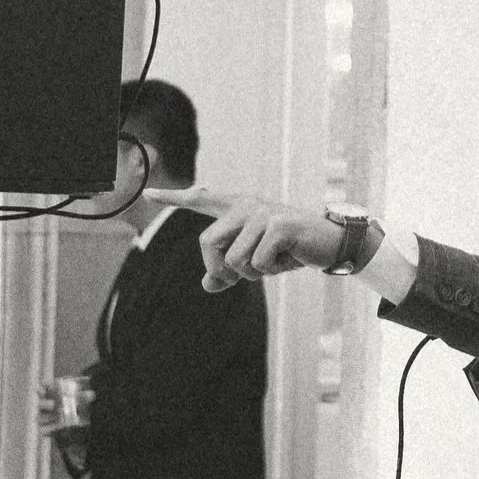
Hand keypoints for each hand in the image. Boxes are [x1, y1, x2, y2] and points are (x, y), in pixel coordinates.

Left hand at [148, 186, 347, 291]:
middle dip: (221, 269)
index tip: (148, 194)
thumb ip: (229, 272)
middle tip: (245, 276)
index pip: (201, 200)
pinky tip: (288, 259)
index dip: (173, 198)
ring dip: (253, 273)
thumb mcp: (256, 263)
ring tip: (274, 262)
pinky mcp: (277, 225)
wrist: (330, 244)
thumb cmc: (289, 252)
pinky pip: (257, 263)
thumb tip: (207, 284)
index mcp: (237, 210)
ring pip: (233, 259)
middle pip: (207, 243)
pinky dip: (272, 271)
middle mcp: (245, 206)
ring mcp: (261, 213)